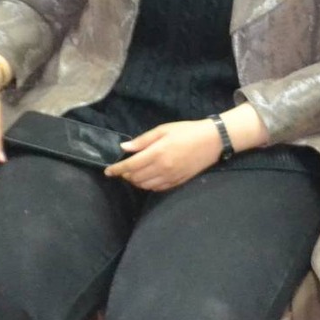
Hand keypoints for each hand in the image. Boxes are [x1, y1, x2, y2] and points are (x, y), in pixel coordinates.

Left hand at [107, 120, 224, 191]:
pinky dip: (148, 186)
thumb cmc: (187, 131)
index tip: (107, 171)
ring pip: (145, 186)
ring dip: (136, 181)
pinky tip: (147, 179)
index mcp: (157, 153)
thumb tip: (124, 147)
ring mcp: (171, 177)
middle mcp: (162, 168)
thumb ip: (143, 140)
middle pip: (136, 178)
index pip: (130, 166)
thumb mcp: (163, 130)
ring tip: (133, 174)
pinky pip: (158, 189)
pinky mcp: (178, 182)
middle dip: (125, 175)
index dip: (116, 169)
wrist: (212, 140)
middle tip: (123, 169)